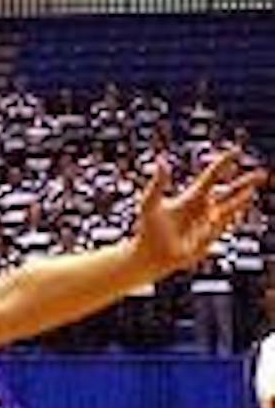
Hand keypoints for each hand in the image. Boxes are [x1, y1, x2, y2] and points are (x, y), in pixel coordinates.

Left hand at [134, 149, 265, 279]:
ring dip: (239, 202)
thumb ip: (157, 184)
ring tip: (250, 192)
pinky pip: (217, 230)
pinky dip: (220, 223)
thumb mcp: (149, 204)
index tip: (236, 150)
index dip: (223, 163)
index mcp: (192, 197)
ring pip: (227, 211)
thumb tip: (162, 161)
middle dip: (244, 184)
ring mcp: (206, 225)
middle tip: (261, 173)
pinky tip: (227, 216)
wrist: (147, 256)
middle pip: (228, 193)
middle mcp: (203, 209)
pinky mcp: (206, 241)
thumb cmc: (147, 229)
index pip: (211, 177)